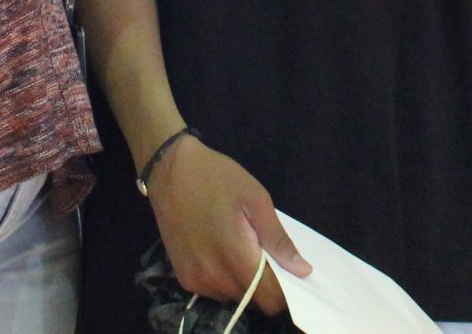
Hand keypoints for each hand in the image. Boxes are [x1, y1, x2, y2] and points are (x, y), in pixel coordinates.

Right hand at [148, 137, 306, 314]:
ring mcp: (195, 280)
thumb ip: (277, 239)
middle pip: (252, 300)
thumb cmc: (216, 178)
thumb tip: (302, 270)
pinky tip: (220, 249)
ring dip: (243, 281)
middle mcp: (213, 278)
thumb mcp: (256, 199)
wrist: (169, 170)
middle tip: (261, 248)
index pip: (270, 300)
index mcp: (235, 258)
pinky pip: (213, 290)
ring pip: (233, 296)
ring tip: (239, 245)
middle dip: (264, 282)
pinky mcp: (183, 278)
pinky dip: (224, 278)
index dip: (284, 291)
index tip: (288, 271)